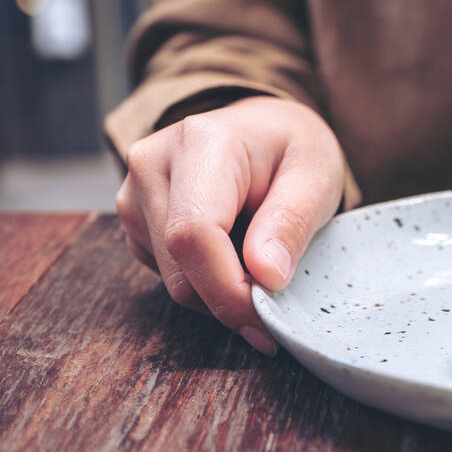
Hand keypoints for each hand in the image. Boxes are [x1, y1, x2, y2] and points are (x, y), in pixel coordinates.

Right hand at [115, 96, 348, 353]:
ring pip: (173, 281)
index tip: (267, 321)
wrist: (261, 130)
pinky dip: (208, 284)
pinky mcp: (136, 222)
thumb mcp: (316, 176)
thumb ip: (291, 223)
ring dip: (222, 294)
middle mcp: (152, 165)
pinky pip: (169, 276)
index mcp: (199, 144)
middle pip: (179, 268)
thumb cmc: (291, 149)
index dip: (228, 290)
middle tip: (277, 312)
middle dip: (231, 301)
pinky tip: (236, 258)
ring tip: (261, 265)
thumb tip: (267, 276)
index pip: (194, 234)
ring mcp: (135, 194)